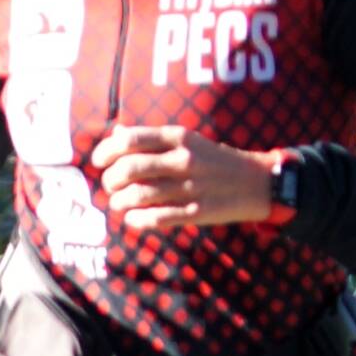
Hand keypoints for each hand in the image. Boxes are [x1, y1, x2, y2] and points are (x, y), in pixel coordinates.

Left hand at [90, 126, 276, 230]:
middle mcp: (183, 159)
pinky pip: (156, 218)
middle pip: (129, 168)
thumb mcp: (187, 140)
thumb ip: (151, 139)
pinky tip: (133, 219)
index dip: (105, 151)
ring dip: (119, 203)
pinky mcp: (196, 212)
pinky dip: (136, 220)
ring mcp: (190, 186)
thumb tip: (116, 134)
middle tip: (110, 186)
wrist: (257, 182)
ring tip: (119, 204)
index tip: (98, 162)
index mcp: (178, 137)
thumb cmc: (213, 160)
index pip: (130, 139)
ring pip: (138, 195)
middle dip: (110, 180)